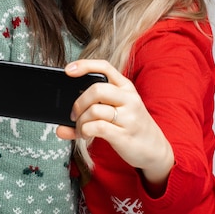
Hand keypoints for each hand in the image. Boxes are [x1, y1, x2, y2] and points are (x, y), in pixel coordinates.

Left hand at [57, 59, 174, 191]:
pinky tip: (86, 134)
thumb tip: (59, 127)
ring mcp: (128, 117)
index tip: (68, 70)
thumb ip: (90, 112)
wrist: (155, 149)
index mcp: (125, 87)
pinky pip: (97, 128)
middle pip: (97, 90)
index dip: (85, 65)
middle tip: (74, 114)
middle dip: (79, 103)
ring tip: (81, 129)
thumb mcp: (117, 111)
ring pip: (94, 110)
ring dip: (80, 121)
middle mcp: (129, 99)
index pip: (105, 67)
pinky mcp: (124, 135)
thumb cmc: (130, 126)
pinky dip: (85, 131)